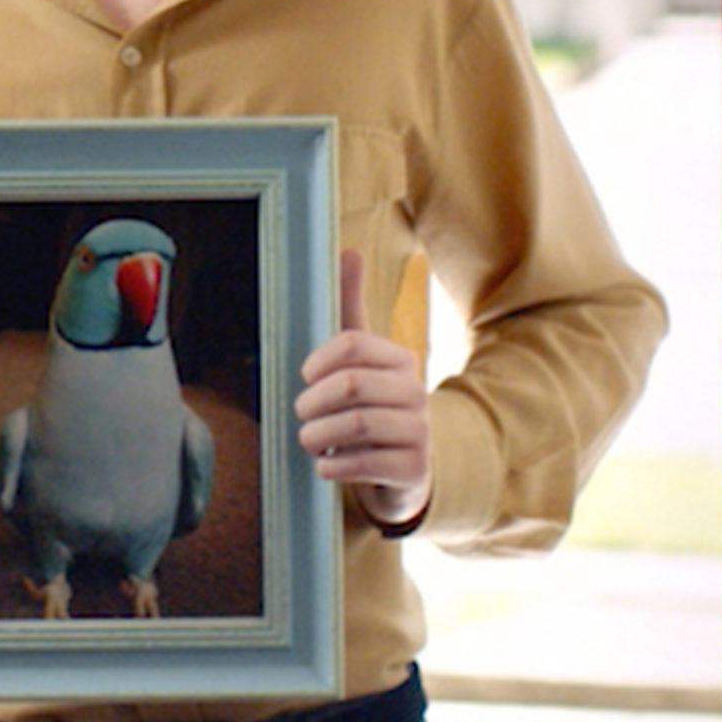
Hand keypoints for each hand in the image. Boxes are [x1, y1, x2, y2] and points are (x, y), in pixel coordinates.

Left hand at [294, 248, 431, 528]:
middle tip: (301, 413)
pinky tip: (326, 465)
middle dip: (312, 402)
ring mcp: (420, 432)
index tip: (305, 376)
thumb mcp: (362, 360)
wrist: (403, 470)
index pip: (353, 343)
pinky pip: (363, 463)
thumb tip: (350, 251)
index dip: (318, 360)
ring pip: (356, 424)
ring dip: (317, 435)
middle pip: (350, 385)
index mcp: (400, 360)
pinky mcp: (414, 469)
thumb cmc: (370, 406)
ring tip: (309, 439)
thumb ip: (350, 310)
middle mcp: (416, 393)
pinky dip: (333, 465)